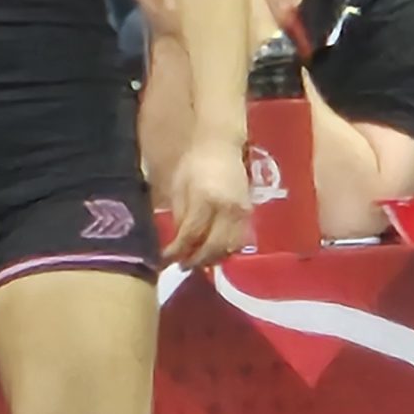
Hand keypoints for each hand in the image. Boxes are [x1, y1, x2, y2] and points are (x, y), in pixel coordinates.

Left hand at [165, 133, 253, 268]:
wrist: (221, 147)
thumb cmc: (193, 165)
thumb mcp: (178, 188)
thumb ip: (179, 216)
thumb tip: (177, 243)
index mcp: (205, 200)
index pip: (190, 235)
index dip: (176, 252)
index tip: (164, 260)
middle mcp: (227, 209)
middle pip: (212, 247)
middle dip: (195, 260)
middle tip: (181, 266)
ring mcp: (242, 213)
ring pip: (229, 248)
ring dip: (212, 259)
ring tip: (196, 261)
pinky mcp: (250, 214)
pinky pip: (240, 240)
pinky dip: (226, 251)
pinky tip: (213, 252)